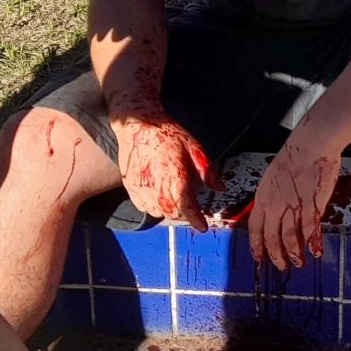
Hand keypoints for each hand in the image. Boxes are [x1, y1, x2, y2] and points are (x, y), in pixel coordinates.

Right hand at [112, 113, 220, 229]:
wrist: (138, 124)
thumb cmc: (168, 134)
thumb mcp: (195, 148)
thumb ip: (207, 171)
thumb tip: (220, 188)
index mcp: (174, 176)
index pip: (186, 206)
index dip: (195, 219)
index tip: (203, 226)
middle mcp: (155, 185)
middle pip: (172, 212)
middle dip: (184, 214)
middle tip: (192, 206)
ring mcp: (140, 188)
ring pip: (157, 212)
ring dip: (169, 210)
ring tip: (176, 198)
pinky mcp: (130, 187)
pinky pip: (143, 207)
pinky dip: (154, 206)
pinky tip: (160, 195)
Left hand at [248, 140, 339, 270]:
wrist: (311, 145)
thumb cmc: (297, 154)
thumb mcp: (275, 176)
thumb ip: (275, 195)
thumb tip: (277, 208)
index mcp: (264, 197)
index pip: (255, 228)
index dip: (256, 245)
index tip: (259, 257)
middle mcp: (275, 205)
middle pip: (271, 238)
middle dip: (276, 255)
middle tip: (281, 266)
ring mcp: (293, 207)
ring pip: (290, 238)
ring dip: (294, 253)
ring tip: (299, 262)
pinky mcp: (311, 207)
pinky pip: (310, 230)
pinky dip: (313, 243)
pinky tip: (316, 251)